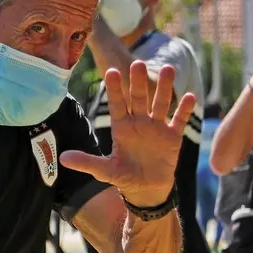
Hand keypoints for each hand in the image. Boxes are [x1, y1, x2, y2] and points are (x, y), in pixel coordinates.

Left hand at [61, 61, 195, 205]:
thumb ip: (86, 162)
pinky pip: (178, 120)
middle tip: (138, 63)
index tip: (111, 71)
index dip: (115, 89)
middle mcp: (139, 123)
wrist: (146, 189)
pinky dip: (184, 110)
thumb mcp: (104, 170)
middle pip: (139, 98)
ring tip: (168, 69)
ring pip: (160, 104)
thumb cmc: (124, 177)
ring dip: (164, 88)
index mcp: (122, 127)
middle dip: (138, 82)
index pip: (117, 104)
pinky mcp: (172, 137)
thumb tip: (62, 158)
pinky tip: (189, 96)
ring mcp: (156, 128)